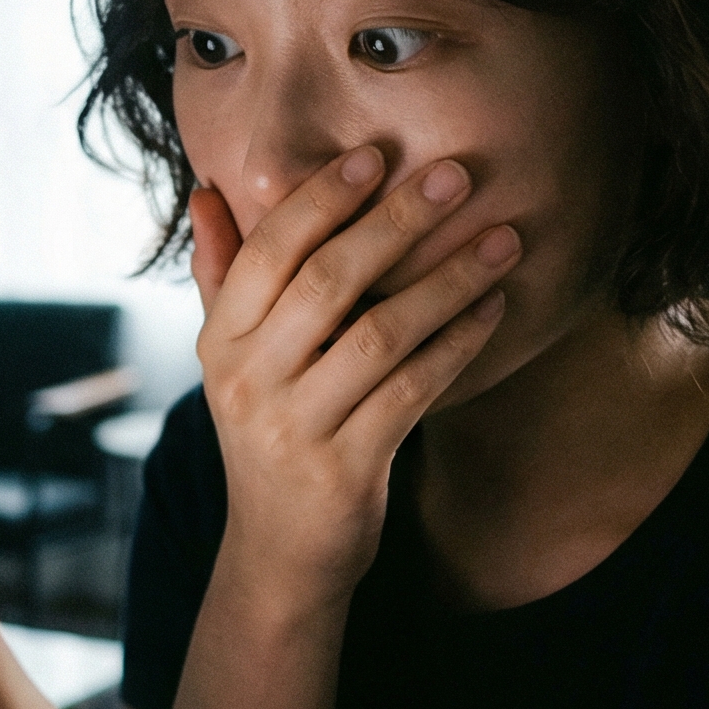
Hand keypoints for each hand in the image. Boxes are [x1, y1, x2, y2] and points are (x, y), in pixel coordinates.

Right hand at [190, 147, 520, 594]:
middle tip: (454, 177)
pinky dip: (456, 345)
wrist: (280, 552)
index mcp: (219, 342)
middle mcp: (248, 381)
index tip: (374, 156)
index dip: (320, 200)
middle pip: (326, 282)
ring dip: (446, 282)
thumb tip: (207, 192)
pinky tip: (494, 310)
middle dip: (394, 223)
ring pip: (379, 335)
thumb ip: (221, 277)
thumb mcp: (230, 360)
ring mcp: (295, 428)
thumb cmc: (269, 433)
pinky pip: (412, 391)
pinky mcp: (346, 468)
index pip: (267, 252)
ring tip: (502, 240)